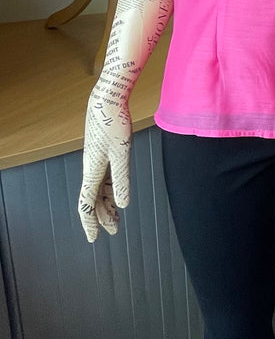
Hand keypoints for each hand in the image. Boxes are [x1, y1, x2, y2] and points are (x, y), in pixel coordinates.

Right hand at [78, 82, 131, 241]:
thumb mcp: (121, 153)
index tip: (94, 238)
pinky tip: (118, 196)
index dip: (90, 222)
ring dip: (107, 204)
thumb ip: (121, 179)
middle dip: (102, 216)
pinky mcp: (102, 154)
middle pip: (93, 199)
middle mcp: (90, 169)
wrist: (106, 100)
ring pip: (99, 189)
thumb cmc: (113, 123)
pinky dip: (110, 190)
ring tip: (117, 217)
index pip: (87, 203)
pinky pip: (104, 178)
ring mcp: (95, 161)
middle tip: (113, 230)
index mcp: (92, 171)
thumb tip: (123, 205)